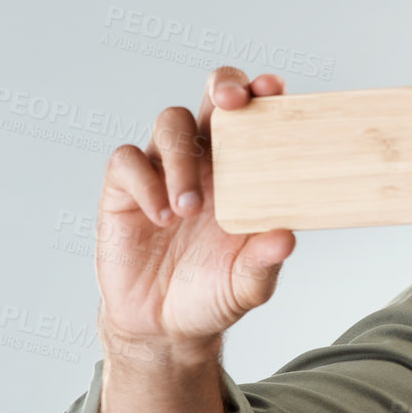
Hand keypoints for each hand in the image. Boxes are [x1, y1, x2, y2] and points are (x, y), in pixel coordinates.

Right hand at [94, 67, 296, 351]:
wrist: (164, 326)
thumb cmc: (213, 294)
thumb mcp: (248, 285)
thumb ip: (265, 261)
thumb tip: (286, 237)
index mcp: (244, 172)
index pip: (255, 117)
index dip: (262, 93)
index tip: (272, 89)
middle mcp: (206, 161)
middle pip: (211, 98)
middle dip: (223, 86)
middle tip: (231, 104)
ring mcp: (164, 170)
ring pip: (170, 123)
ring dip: (182, 158)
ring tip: (188, 209)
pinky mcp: (125, 188)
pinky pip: (128, 160)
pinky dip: (145, 182)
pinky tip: (160, 217)